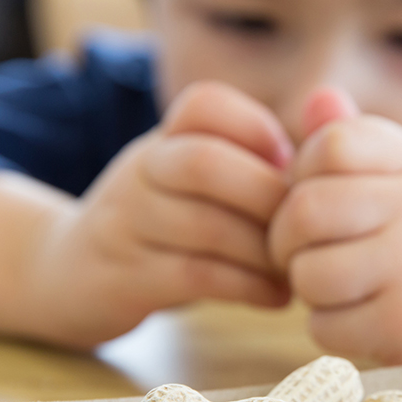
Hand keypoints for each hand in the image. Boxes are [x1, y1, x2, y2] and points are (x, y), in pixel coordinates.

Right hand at [28, 82, 293, 347]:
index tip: (289, 166)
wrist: (68, 275)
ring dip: (264, 251)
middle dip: (267, 196)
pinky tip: (276, 297)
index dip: (256, 129)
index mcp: (162, 139)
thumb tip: (334, 140)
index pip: (203, 104)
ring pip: (203, 226)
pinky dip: (247, 287)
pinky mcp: (124, 278)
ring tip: (298, 268)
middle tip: (306, 228)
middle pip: (202, 163)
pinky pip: (194, 275)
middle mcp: (140, 172)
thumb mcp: (190, 180)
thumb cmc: (160, 226)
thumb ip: (250, 160)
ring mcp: (126, 225)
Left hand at [269, 89, 401, 363]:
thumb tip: (317, 98)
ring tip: (339, 289)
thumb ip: (358, 143)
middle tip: (303, 255)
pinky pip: (324, 324)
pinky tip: (362, 323)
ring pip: (308, 271)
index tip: (316, 202)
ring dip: (308, 289)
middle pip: (306, 208)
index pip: (331, 144)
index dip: (301, 175)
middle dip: (287, 239)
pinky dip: (329, 330)